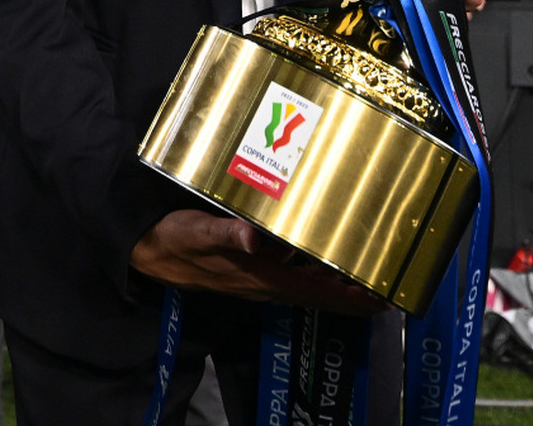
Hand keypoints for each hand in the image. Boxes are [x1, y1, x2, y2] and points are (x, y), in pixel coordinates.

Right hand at [129, 210, 389, 315]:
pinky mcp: (247, 270)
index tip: (379, 300)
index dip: (347, 298)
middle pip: (317, 294)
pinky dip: (312, 273)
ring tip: (363, 277)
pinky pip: (290, 277)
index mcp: (258, 276)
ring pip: (306, 287)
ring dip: (335, 285)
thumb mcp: (196, 232)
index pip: (313, 291)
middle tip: (385, 290)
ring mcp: (255, 279)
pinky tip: (320, 261)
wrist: (146, 250)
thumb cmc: (173, 239)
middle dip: (351, 295)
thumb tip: (255, 238)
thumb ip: (225, 233)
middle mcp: (262, 283)